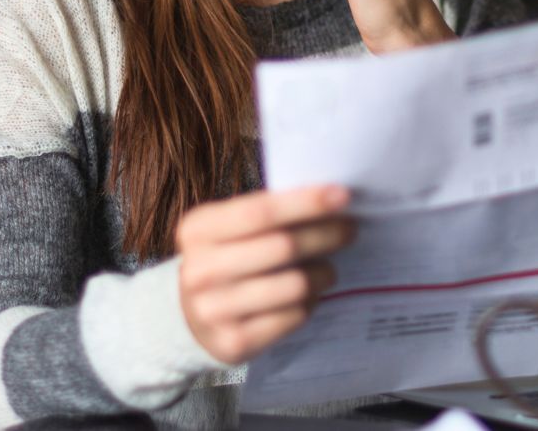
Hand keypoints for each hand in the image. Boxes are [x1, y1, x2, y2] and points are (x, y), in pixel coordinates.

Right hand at [176, 185, 356, 364]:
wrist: (188, 317)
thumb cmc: (224, 260)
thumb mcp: (228, 229)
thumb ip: (267, 214)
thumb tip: (330, 201)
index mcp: (198, 231)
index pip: (260, 211)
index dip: (305, 203)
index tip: (342, 195)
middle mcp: (200, 270)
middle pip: (282, 247)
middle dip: (325, 235)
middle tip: (349, 229)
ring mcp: (214, 310)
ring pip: (294, 285)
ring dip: (323, 273)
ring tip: (328, 269)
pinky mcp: (234, 342)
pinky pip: (293, 317)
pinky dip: (310, 303)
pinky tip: (309, 296)